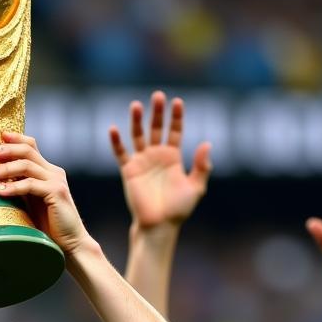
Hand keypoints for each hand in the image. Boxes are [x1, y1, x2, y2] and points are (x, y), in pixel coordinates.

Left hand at [0, 133, 91, 255]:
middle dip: (7, 149)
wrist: (70, 243)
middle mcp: (53, 172)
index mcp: (47, 171)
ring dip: (5, 168)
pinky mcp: (56, 193)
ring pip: (27, 165)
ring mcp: (56, 181)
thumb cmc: (48, 226)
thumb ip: (19, 188)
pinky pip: (30, 184)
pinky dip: (13, 186)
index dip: (14, 139)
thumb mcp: (30, 202)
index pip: (31, 146)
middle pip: (27, 151)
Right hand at [109, 92, 210, 231]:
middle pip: (156, 128)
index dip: (176, 117)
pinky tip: (114, 129)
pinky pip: (121, 153)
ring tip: (136, 105)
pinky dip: (116, 142)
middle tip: (158, 96)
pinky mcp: (129, 171)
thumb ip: (202, 166)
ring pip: (138, 136)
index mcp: (173, 158)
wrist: (159, 225)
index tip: (177, 102)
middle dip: (157, 112)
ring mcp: (142, 162)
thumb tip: (207, 143)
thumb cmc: (178, 210)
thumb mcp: (196, 187)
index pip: (175, 131)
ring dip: (137, 120)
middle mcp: (157, 156)